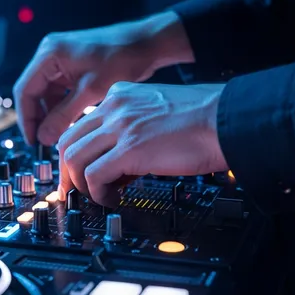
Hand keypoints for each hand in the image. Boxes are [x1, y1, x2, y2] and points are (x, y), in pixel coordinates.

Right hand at [13, 12, 192, 145]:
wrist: (146, 43)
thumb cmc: (121, 59)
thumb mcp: (91, 91)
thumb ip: (63, 115)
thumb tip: (43, 137)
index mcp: (49, 54)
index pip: (25, 90)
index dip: (26, 119)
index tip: (33, 140)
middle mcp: (50, 54)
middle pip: (33, 92)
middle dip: (39, 118)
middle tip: (45, 142)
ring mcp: (61, 59)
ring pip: (47, 94)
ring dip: (52, 114)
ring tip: (60, 135)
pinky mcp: (73, 66)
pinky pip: (60, 90)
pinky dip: (63, 107)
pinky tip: (72, 122)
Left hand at [56, 82, 228, 205]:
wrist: (226, 120)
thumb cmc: (204, 120)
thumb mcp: (157, 112)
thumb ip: (133, 128)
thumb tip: (120, 161)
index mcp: (121, 95)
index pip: (80, 125)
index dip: (75, 154)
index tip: (78, 172)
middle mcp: (115, 107)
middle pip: (67, 141)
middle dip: (68, 172)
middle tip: (77, 191)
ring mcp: (120, 126)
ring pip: (74, 158)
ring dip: (80, 184)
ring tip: (98, 196)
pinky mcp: (130, 149)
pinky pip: (94, 174)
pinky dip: (98, 192)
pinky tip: (113, 199)